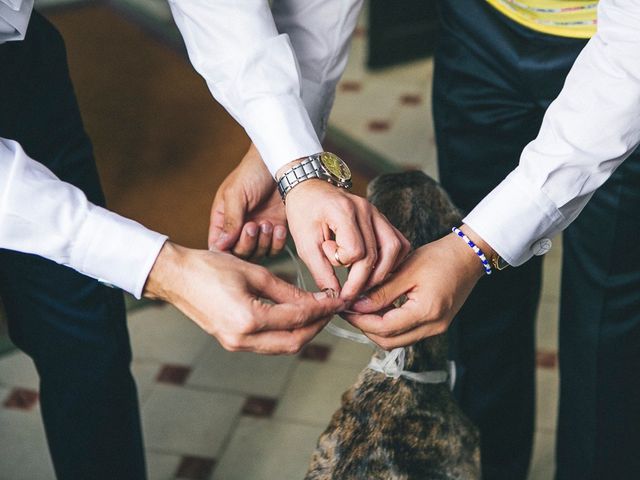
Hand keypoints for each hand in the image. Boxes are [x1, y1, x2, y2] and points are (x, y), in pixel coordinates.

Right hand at [144, 241, 343, 353]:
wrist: (176, 277)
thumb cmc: (209, 267)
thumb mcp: (254, 272)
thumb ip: (287, 291)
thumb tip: (315, 300)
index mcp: (248, 320)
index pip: (298, 318)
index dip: (322, 309)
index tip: (337, 299)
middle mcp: (242, 339)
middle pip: (293, 342)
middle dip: (317, 326)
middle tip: (331, 309)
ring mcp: (235, 344)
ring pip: (281, 346)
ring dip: (303, 332)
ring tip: (317, 312)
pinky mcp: (232, 341)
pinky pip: (267, 344)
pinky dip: (285, 333)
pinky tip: (294, 317)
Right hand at [209, 144, 287, 259]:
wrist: (281, 164)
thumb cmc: (252, 172)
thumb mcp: (235, 194)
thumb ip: (230, 220)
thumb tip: (220, 245)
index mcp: (223, 219)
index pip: (218, 246)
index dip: (225, 252)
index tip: (234, 245)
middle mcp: (239, 228)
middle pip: (238, 254)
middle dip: (246, 243)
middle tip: (253, 225)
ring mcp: (258, 230)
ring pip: (257, 254)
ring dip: (263, 243)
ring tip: (267, 223)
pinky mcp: (276, 230)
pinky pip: (275, 249)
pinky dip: (277, 243)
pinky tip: (279, 227)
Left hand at [283, 178, 410, 301]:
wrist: (310, 189)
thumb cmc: (304, 213)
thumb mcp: (304, 243)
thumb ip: (320, 270)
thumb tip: (335, 295)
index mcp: (343, 211)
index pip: (355, 251)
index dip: (342, 265)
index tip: (327, 260)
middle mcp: (365, 209)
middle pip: (376, 254)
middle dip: (363, 281)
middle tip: (349, 294)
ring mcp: (377, 212)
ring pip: (395, 248)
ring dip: (382, 272)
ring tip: (364, 284)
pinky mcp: (381, 218)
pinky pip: (398, 241)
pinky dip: (392, 259)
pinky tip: (377, 269)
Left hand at [344, 226, 489, 349]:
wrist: (468, 256)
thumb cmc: (440, 257)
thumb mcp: (406, 270)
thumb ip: (382, 292)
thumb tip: (358, 307)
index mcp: (426, 312)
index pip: (384, 328)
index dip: (360, 321)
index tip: (345, 308)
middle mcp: (433, 326)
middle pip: (389, 341)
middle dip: (366, 328)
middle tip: (350, 310)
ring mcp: (436, 328)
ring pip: (397, 340)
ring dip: (377, 328)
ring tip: (362, 307)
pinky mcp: (435, 324)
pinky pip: (407, 333)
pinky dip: (390, 324)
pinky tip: (380, 307)